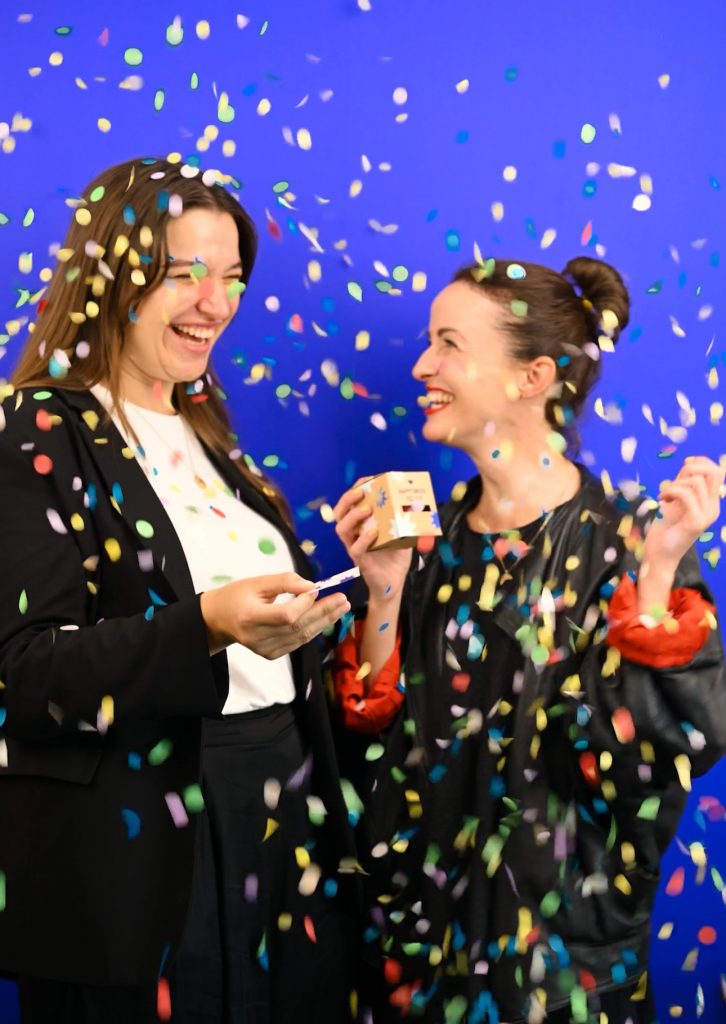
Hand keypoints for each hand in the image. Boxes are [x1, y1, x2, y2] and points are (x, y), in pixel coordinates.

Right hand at [200, 572, 349, 658]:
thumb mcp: (257, 582)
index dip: (304, 603)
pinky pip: (297, 642)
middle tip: (343, 600)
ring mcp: (264, 649)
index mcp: (250, 616)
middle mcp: (257, 637)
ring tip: (341, 608)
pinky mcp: (270, 655)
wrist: (220, 619)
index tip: (315, 588)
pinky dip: (312, 630)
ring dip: (324, 621)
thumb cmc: (238, 595)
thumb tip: (311, 586)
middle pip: (298, 627)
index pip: (286, 615)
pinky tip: (324, 618)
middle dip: (323, 612)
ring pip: (301, 637)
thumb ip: (284, 582)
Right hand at [333, 480, 413, 602]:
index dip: (354, 490)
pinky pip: (355, 548)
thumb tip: (418, 503)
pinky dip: (363, 539)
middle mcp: (354, 534)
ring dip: (353, 516)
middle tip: (361, 492)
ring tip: (367, 509)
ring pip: (341, 529)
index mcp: (360, 525)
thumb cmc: (395, 558)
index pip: (349, 504)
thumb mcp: (402, 534)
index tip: (365, 480)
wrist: (394, 583)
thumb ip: (405, 520)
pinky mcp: (360, 561)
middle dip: (348, 499)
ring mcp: (355, 547)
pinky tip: (374, 533)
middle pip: (339, 513)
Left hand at [642, 456, 724, 572]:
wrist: (659, 555)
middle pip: (714, 472)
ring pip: (696, 481)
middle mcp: (713, 508)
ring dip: (675, 484)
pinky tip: (662, 500)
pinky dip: (671, 491)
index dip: (701, 462)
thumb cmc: (665, 528)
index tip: (683, 466)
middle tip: (673, 482)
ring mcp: (706, 516)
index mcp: (711, 503)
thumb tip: (690, 462)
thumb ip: (685, 484)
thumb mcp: (676, 500)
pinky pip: (686, 494)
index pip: (717, 471)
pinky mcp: (696, 522)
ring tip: (665, 496)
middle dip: (691, 468)